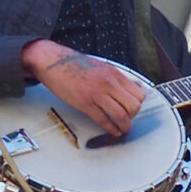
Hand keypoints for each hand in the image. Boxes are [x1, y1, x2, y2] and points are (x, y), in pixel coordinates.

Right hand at [22, 40, 144, 137]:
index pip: (139, 93)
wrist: (51, 61)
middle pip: (134, 106)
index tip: (134, 108)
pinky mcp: (85, 103)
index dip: (138, 104)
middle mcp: (108, 83)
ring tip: (123, 128)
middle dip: (133, 116)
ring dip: (124, 126)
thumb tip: (132, 88)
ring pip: (121, 115)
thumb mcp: (101, 66)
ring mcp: (97, 94)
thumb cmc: (73, 64)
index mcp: (114, 73)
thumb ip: (117, 78)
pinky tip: (113, 130)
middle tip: (128, 118)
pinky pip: (103, 120)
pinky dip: (111, 129)